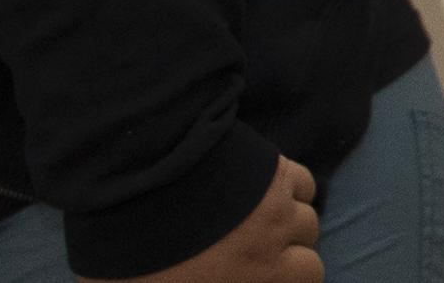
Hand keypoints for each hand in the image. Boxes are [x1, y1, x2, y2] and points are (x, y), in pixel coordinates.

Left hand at [89, 159, 319, 282]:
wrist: (139, 187)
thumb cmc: (134, 253)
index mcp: (251, 282)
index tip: (258, 280)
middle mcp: (271, 255)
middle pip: (308, 265)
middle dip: (289, 264)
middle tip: (255, 261)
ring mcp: (276, 211)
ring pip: (307, 222)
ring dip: (290, 228)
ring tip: (259, 225)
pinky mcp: (275, 172)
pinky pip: (304, 186)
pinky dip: (293, 192)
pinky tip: (269, 193)